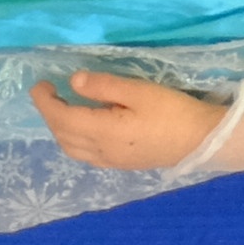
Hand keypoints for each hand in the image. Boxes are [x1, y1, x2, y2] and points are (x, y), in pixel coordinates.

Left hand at [33, 71, 230, 169]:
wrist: (202, 141)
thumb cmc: (173, 112)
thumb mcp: (140, 91)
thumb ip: (105, 86)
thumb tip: (73, 81)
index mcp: (103, 131)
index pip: (61, 117)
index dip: (45, 101)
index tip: (41, 84)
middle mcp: (101, 151)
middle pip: (62, 135)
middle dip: (50, 114)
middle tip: (50, 92)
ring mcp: (111, 160)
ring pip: (72, 148)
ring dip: (60, 129)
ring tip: (64, 108)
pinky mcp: (121, 163)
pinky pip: (85, 155)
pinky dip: (74, 140)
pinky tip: (84, 127)